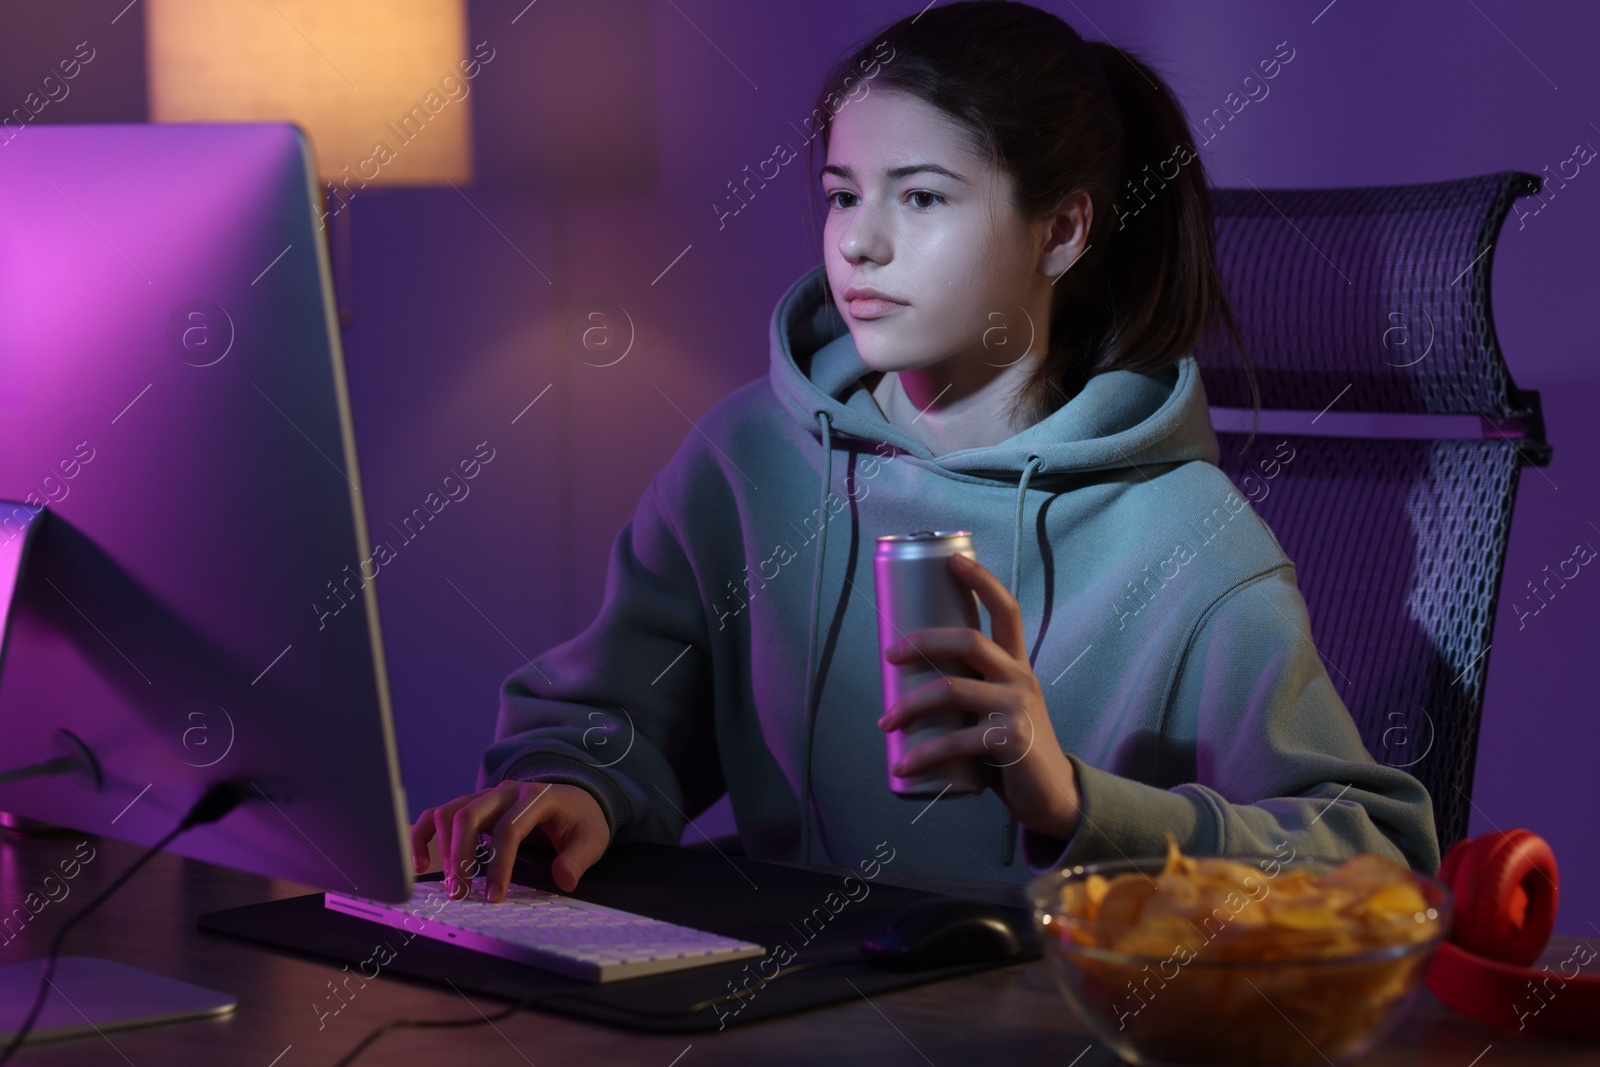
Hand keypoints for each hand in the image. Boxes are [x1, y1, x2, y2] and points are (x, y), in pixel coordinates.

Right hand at [410, 781, 608, 901]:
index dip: (499, 864)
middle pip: (469, 816)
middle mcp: (506, 792)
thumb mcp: (592, 839)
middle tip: (460, 893)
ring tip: (450, 886)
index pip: (509, 829)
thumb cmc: (580, 820)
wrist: (575, 800)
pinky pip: (438, 814)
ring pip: (449, 812)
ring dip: (442, 850)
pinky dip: (423, 835)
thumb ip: (578, 859)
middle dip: (460, 856)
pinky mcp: (473, 805)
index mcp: (536, 798)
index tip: (494, 896)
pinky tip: (421, 863)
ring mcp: (486, 796)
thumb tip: (563, 879)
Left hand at [877, 552, 1081, 840]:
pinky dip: (922, 754)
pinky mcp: (1011, 740)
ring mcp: (1017, 708)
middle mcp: (1020, 679)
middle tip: (889, 656)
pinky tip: (902, 764)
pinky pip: (955, 741)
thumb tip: (907, 682)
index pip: (1006, 611)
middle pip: (968, 641)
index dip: (982, 582)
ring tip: (884, 723)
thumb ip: (969, 690)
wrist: (1051, 796)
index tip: (954, 560)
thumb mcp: (998, 708)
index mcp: (1016, 665)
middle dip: (922, 642)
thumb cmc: (1012, 748)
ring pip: (951, 690)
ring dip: (908, 706)